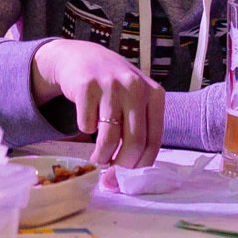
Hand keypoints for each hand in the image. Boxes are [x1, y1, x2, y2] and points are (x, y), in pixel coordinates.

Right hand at [30, 39, 164, 168]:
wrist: (83, 58)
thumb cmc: (113, 87)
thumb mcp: (135, 100)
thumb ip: (138, 129)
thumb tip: (130, 172)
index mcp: (154, 94)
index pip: (154, 141)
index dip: (140, 166)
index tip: (127, 179)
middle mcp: (136, 88)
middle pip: (134, 142)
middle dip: (121, 167)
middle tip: (110, 177)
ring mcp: (111, 85)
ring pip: (109, 138)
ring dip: (101, 155)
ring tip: (97, 157)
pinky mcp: (87, 86)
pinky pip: (86, 125)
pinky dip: (85, 129)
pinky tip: (87, 119)